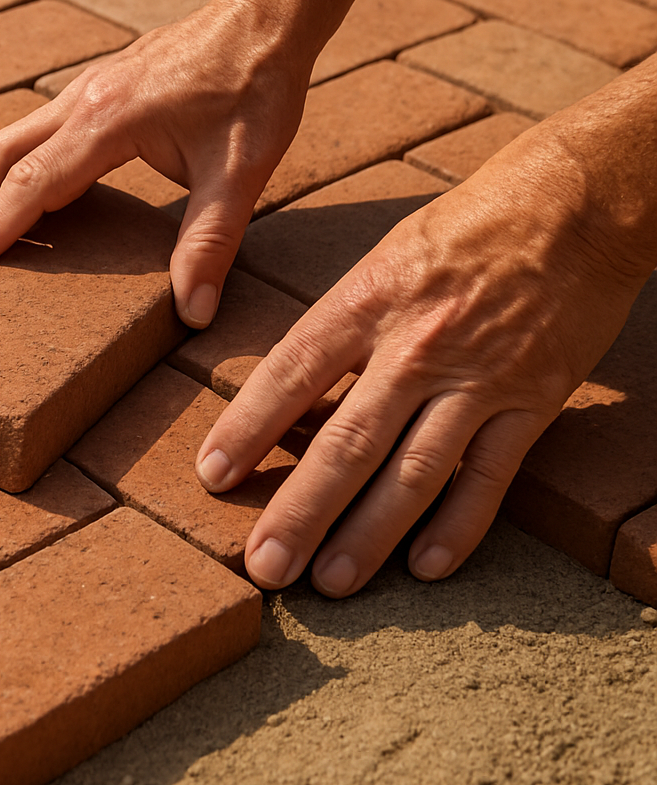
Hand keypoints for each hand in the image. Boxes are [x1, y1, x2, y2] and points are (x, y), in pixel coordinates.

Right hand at [0, 0, 310, 327]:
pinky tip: (49, 192)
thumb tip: (195, 312)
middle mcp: (83, 99)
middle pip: (1, 155)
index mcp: (105, 122)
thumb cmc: (256, 87)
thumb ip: (210, 243)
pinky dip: (25, 164)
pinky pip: (44, 127)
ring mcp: (89, 86)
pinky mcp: (103, 84)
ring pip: (17, 136)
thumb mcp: (242, 173)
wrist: (267, 16)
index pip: (28, 185)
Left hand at [198, 121, 652, 595]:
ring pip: (413, 471)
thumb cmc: (461, 231)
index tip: (211, 475)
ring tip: (331, 581)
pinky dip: (459, 526)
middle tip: (264, 565)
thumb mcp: (381, 262)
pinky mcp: (534, 401)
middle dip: (300, 508)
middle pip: (348, 440)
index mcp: (367, 300)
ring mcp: (478, 377)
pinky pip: (489, 476)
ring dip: (369, 533)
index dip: (248, 427)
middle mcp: (417, 343)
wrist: (574, 203)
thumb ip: (338, 332)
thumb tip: (290, 407)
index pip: (292, 372)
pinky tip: (426, 567)